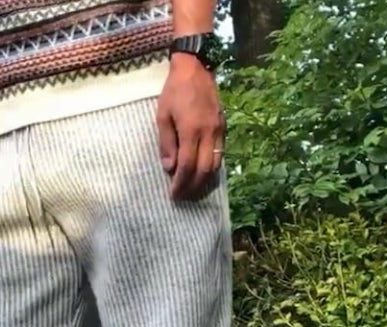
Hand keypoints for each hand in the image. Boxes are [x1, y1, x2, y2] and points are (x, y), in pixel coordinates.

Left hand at [157, 55, 225, 200]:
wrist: (195, 68)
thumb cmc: (174, 92)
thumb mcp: (163, 116)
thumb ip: (166, 143)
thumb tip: (169, 168)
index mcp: (191, 130)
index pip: (187, 166)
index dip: (180, 183)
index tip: (173, 195)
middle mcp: (208, 133)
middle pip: (204, 170)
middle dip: (193, 187)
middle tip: (182, 197)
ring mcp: (219, 130)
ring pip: (215, 165)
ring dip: (204, 181)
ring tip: (192, 189)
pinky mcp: (223, 128)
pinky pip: (220, 154)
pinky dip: (211, 168)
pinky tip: (202, 174)